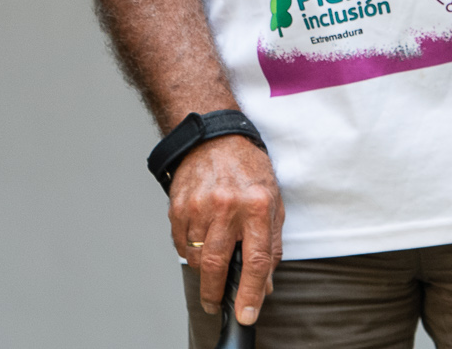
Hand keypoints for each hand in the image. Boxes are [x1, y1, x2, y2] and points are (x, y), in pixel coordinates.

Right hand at [170, 134, 281, 327]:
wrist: (215, 137)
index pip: (256, 260)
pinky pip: (180, 242)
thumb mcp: (273, 202)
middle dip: (216, 293)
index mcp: (257, 206)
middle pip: (217, 264)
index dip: (250, 293)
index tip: (245, 314)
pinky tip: (198, 243)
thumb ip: (271, 245)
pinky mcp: (178, 205)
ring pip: (196, 257)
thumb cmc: (248, 170)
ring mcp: (198, 205)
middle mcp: (226, 206)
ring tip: (211, 267)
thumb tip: (264, 285)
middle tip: (216, 305)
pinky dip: (189, 251)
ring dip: (203, 270)